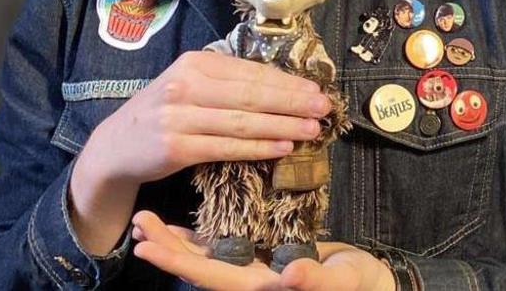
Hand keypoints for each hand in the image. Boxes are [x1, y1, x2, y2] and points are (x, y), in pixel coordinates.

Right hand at [84, 50, 330, 184]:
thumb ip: (228, 82)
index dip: (288, 82)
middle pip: (252, 95)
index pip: (251, 72)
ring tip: (312, 129)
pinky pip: (227, 147)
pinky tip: (283, 147)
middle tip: (324, 107)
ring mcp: (179, 117)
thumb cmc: (166, 111)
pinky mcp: (176, 147)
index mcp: (195, 63)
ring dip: (283, 126)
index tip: (316, 89)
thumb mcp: (191, 84)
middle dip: (293, 102)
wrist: (117, 144)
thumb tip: (285, 87)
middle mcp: (186, 85)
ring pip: (243, 122)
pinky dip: (259, 148)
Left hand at [132, 211, 396, 290]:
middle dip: (166, 247)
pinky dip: (200, 238)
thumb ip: (314, 282)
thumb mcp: (340, 283)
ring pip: (204, 258)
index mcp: (260, 289)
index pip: (211, 276)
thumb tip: (291, 275)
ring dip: (176, 242)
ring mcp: (250, 271)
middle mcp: (247, 282)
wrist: (366, 285)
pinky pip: (222, 250)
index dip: (178, 261)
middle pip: (198, 267)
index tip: (147, 245)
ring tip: (147, 222)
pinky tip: (182, 226)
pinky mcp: (259, 259)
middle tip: (139, 222)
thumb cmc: (355, 285)